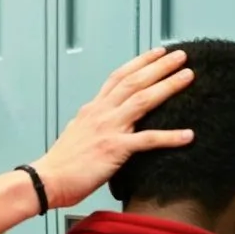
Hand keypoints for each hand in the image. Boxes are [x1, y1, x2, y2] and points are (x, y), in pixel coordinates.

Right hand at [30, 47, 195, 208]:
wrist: (46, 180)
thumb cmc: (59, 164)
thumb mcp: (75, 133)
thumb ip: (91, 123)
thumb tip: (100, 121)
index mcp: (93, 109)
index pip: (119, 77)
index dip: (140, 63)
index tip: (158, 53)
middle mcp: (101, 113)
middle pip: (134, 82)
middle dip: (159, 66)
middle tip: (181, 55)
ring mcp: (108, 129)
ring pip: (143, 100)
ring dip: (168, 86)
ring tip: (188, 75)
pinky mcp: (114, 149)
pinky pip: (148, 140)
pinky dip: (170, 137)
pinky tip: (187, 135)